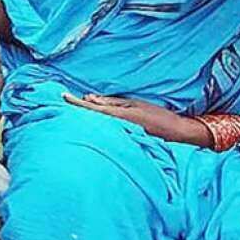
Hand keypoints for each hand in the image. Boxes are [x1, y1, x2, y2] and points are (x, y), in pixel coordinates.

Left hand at [63, 93, 210, 145]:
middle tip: (65, 99)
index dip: (75, 103)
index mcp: (118, 117)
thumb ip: (111, 102)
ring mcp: (119, 138)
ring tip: (76, 107)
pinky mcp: (122, 144)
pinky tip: (91, 122)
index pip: (91, 110)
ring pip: (96, 126)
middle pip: (90, 119)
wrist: (177, 134)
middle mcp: (116, 129)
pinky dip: (96, 125)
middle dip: (77, 110)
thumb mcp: (134, 104)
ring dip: (86, 118)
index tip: (63, 95)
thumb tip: (89, 98)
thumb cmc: (157, 115)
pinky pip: (105, 133)